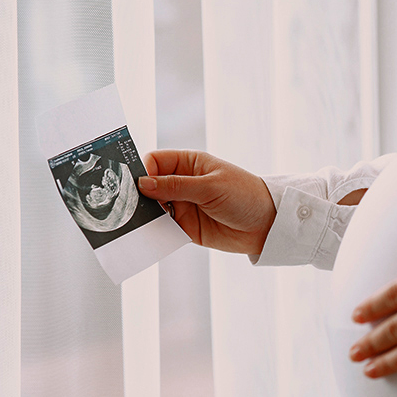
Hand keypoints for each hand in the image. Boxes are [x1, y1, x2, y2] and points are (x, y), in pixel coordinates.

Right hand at [138, 150, 275, 254]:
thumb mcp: (210, 187)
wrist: (267, 225)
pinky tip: (149, 235)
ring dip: (145, 215)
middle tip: (129, 206)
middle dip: (139, 195)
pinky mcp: (186, 227)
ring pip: (154, 208)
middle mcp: (183, 183)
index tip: (136, 185)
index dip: (143, 171)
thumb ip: (176, 186)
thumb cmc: (245, 195)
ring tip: (136, 222)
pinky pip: (164, 228)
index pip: (155, 162)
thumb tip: (143, 184)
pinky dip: (155, 231)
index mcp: (189, 163)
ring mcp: (183, 205)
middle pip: (150, 186)